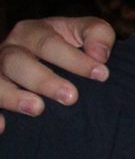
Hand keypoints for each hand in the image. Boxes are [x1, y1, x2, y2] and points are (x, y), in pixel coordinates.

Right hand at [0, 17, 115, 130]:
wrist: (50, 61)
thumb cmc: (70, 45)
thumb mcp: (85, 32)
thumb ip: (97, 34)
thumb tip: (99, 55)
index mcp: (32, 32)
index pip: (48, 43)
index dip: (74, 59)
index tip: (101, 74)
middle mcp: (10, 51)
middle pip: (16, 62)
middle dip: (43, 80)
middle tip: (71, 97)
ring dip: (13, 96)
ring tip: (37, 109)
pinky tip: (4, 126)